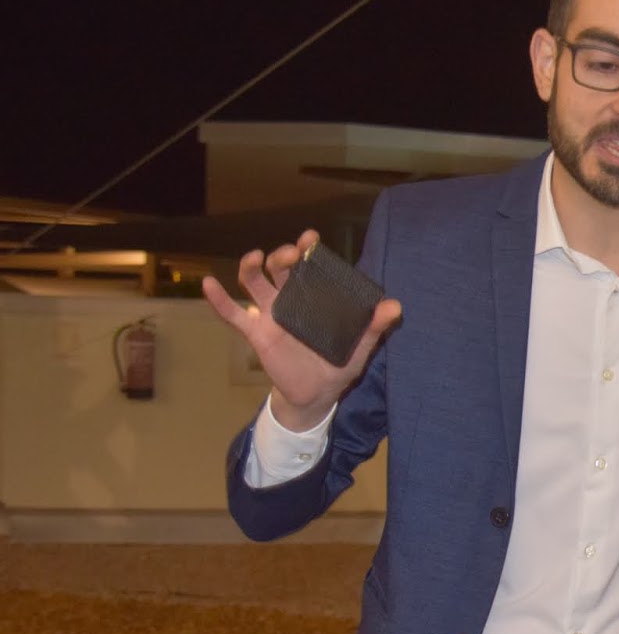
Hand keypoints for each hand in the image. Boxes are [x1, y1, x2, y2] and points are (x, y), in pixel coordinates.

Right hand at [201, 229, 401, 430]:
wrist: (317, 395)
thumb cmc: (337, 365)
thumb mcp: (360, 347)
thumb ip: (374, 327)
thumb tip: (395, 307)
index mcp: (314, 298)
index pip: (309, 267)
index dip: (308, 249)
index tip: (310, 238)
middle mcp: (290, 300)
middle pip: (279, 269)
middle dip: (283, 256)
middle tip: (292, 254)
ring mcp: (270, 315)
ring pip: (254, 283)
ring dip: (251, 267)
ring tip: (255, 257)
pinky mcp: (256, 333)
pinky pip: (233, 314)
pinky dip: (219, 300)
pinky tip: (208, 284)